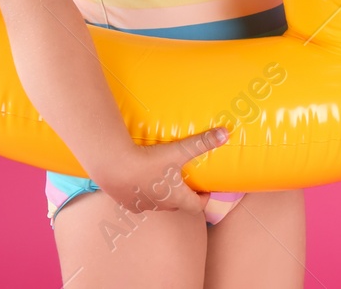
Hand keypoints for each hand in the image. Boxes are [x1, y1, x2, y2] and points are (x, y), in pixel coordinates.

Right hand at [90, 126, 228, 217]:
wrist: (113, 166)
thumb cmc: (150, 161)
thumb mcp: (180, 150)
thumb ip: (203, 142)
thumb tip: (226, 134)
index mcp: (175, 198)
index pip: (196, 206)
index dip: (204, 199)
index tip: (206, 190)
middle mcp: (159, 206)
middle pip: (177, 205)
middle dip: (184, 195)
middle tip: (187, 181)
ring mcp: (140, 206)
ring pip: (156, 204)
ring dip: (162, 195)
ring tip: (163, 179)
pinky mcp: (124, 202)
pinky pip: (138, 201)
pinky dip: (143, 193)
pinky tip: (140, 180)